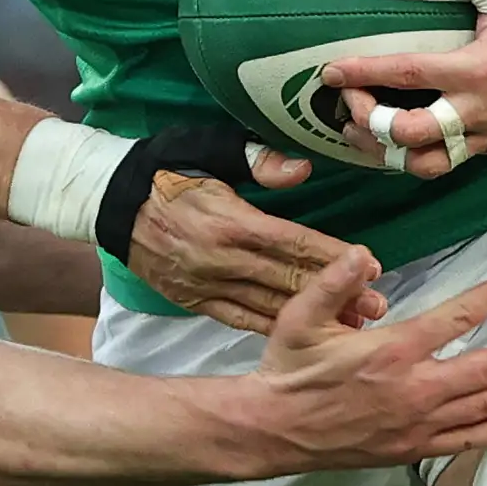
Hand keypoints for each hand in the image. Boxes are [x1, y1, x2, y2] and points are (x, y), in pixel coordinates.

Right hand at [126, 169, 384, 332]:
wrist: (108, 202)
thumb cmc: (164, 167)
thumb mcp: (208, 147)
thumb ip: (257, 159)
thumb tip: (300, 169)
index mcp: (230, 221)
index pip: (294, 243)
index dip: (334, 258)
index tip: (371, 267)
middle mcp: (220, 260)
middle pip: (289, 282)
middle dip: (337, 297)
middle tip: (378, 307)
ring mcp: (205, 285)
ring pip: (269, 307)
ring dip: (313, 321)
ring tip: (352, 330)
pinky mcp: (192, 301)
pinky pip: (240, 319)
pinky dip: (273, 328)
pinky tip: (302, 338)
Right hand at [239, 251, 486, 474]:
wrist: (272, 430)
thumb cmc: (289, 369)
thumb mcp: (298, 316)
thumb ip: (333, 282)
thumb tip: (363, 254)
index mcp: (392, 350)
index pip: (459, 317)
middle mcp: (415, 388)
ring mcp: (418, 423)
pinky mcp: (414, 448)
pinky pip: (468, 441)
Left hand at [320, 0, 486, 180]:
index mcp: (478, 69)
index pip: (407, 76)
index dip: (364, 75)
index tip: (330, 73)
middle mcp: (478, 110)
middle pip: (410, 135)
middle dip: (371, 124)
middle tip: (350, 104)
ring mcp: (486, 135)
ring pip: (426, 165)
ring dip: (388, 154)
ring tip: (362, 132)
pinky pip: (445, 163)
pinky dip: (414, 157)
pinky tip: (394, 141)